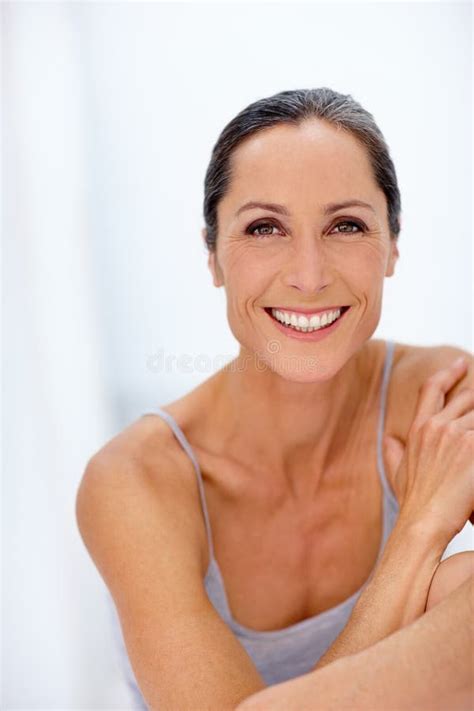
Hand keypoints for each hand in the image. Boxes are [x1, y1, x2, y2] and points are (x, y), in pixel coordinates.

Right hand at [383, 357, 473, 543]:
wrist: (423, 523)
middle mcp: (437, 426)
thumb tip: (390, 439)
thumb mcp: (396, 472)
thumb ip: (394, 452)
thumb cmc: (413, 502)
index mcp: (419, 428)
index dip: (449, 372)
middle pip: (468, 397)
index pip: (432, 388)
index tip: (461, 363)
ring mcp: (457, 435)